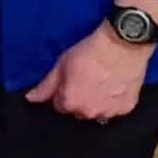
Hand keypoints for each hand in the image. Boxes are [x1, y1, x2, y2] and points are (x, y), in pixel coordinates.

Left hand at [25, 24, 151, 122]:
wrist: (121, 44)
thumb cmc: (89, 52)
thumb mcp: (61, 65)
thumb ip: (45, 86)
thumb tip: (30, 99)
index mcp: (70, 103)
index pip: (60, 106)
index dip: (64, 92)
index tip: (71, 79)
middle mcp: (89, 113)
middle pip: (79, 111)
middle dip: (80, 99)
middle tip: (88, 80)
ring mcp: (110, 112)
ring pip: (98, 112)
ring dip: (98, 102)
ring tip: (103, 82)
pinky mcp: (127, 107)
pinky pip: (116, 109)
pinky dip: (115, 100)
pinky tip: (116, 85)